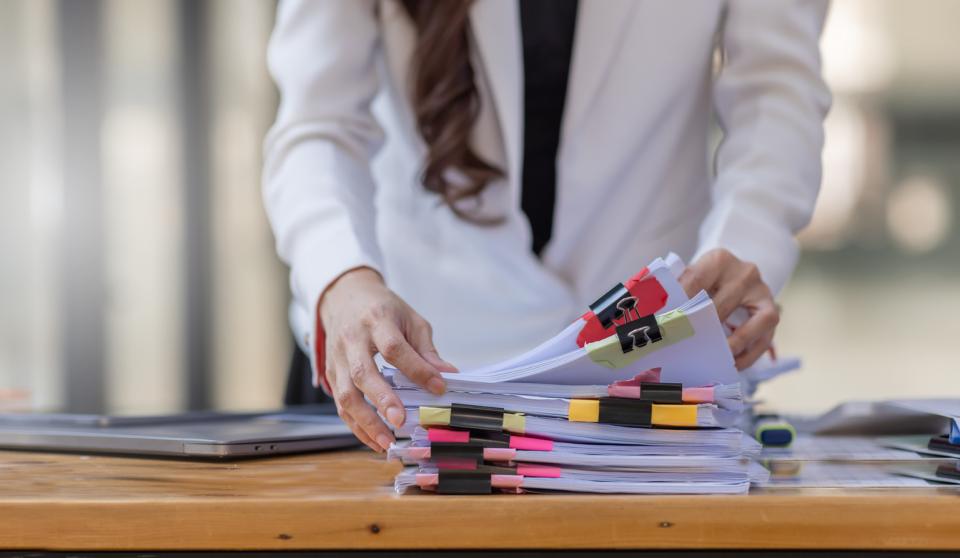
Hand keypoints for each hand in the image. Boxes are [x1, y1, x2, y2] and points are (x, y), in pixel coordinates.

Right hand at [319, 267, 455, 451]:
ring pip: (346, 394)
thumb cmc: (382, 309)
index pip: (395, 348)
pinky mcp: (330, 373)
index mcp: (376, 321)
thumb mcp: (410, 319)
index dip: (416, 369)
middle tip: (401, 421)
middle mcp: (352, 340)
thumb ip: (426, 349)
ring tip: (387, 442)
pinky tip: (374, 440)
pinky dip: (355, 425)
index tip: (438, 388)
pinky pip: (340, 404)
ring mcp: (337, 358)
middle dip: (382, 400)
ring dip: (365, 422)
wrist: (344, 297)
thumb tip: (447, 375)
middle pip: (363, 373)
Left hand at [679, 249, 779, 369]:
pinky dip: (748, 355)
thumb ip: (678, 292)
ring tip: (716, 357)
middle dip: (704, 326)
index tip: (668, 320)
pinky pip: (764, 338)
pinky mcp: (772, 311)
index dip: (682, 300)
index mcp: (719, 260)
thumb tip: (656, 316)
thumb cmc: (708, 282)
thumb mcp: (693, 278)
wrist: (737, 275)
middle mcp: (744, 272)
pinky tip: (733, 363)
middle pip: (723, 303)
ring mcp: (762, 292)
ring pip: (751, 322)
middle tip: (687, 345)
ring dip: (733, 343)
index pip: (696, 278)